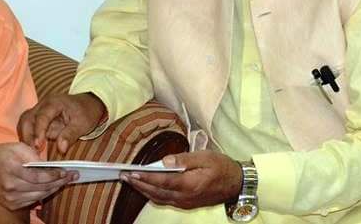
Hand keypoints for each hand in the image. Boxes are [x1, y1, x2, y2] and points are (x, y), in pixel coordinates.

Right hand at [0, 143, 76, 209]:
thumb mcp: (15, 146)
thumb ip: (33, 154)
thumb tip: (50, 164)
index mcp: (11, 168)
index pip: (39, 176)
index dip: (55, 175)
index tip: (68, 171)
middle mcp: (11, 186)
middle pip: (42, 188)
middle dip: (59, 182)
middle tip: (73, 176)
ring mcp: (10, 197)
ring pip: (39, 196)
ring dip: (53, 189)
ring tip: (64, 181)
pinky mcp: (11, 204)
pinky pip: (32, 200)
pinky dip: (43, 194)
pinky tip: (51, 187)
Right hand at [17, 93, 106, 153]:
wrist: (88, 104)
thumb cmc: (86, 112)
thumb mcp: (82, 124)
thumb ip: (70, 135)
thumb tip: (61, 149)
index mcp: (54, 103)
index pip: (41, 117)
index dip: (38, 132)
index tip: (38, 146)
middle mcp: (43, 104)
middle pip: (27, 118)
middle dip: (27, 135)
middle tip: (32, 152)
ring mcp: (39, 110)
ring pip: (25, 122)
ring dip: (26, 136)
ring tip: (31, 152)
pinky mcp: (38, 117)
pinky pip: (28, 126)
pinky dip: (28, 136)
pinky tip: (32, 148)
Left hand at [121, 151, 242, 209]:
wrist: (236, 184)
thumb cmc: (221, 167)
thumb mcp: (205, 157)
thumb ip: (184, 159)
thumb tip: (165, 161)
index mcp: (190, 184)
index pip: (162, 181)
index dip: (145, 177)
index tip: (131, 172)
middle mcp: (185, 197)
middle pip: (156, 192)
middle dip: (139, 184)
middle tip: (123, 176)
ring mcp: (185, 202)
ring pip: (159, 198)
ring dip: (144, 190)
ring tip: (130, 181)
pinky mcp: (186, 204)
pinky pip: (165, 201)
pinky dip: (153, 194)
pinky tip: (146, 187)